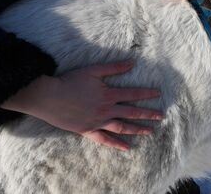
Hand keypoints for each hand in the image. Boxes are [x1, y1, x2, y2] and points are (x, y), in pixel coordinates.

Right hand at [1, 61, 162, 150]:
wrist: (49, 97)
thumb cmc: (70, 81)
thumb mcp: (93, 70)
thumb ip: (114, 68)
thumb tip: (132, 62)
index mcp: (109, 94)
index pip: (133, 93)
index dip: (147, 93)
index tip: (159, 94)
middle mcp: (106, 110)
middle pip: (132, 112)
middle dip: (148, 114)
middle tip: (161, 116)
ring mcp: (98, 122)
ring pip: (122, 127)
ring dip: (137, 129)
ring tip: (150, 132)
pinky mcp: (88, 130)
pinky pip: (105, 139)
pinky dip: (117, 144)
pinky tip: (127, 148)